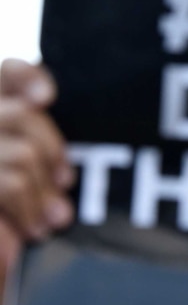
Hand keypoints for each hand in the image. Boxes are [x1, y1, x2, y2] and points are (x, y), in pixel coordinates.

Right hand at [0, 59, 74, 269]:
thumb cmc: (13, 219)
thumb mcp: (33, 173)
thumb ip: (33, 137)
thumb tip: (42, 99)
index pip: (4, 73)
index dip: (25, 76)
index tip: (48, 98)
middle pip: (21, 115)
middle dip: (52, 153)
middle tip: (65, 185)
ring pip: (21, 156)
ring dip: (42, 195)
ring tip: (52, 220)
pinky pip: (9, 184)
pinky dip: (28, 209)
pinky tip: (32, 232)